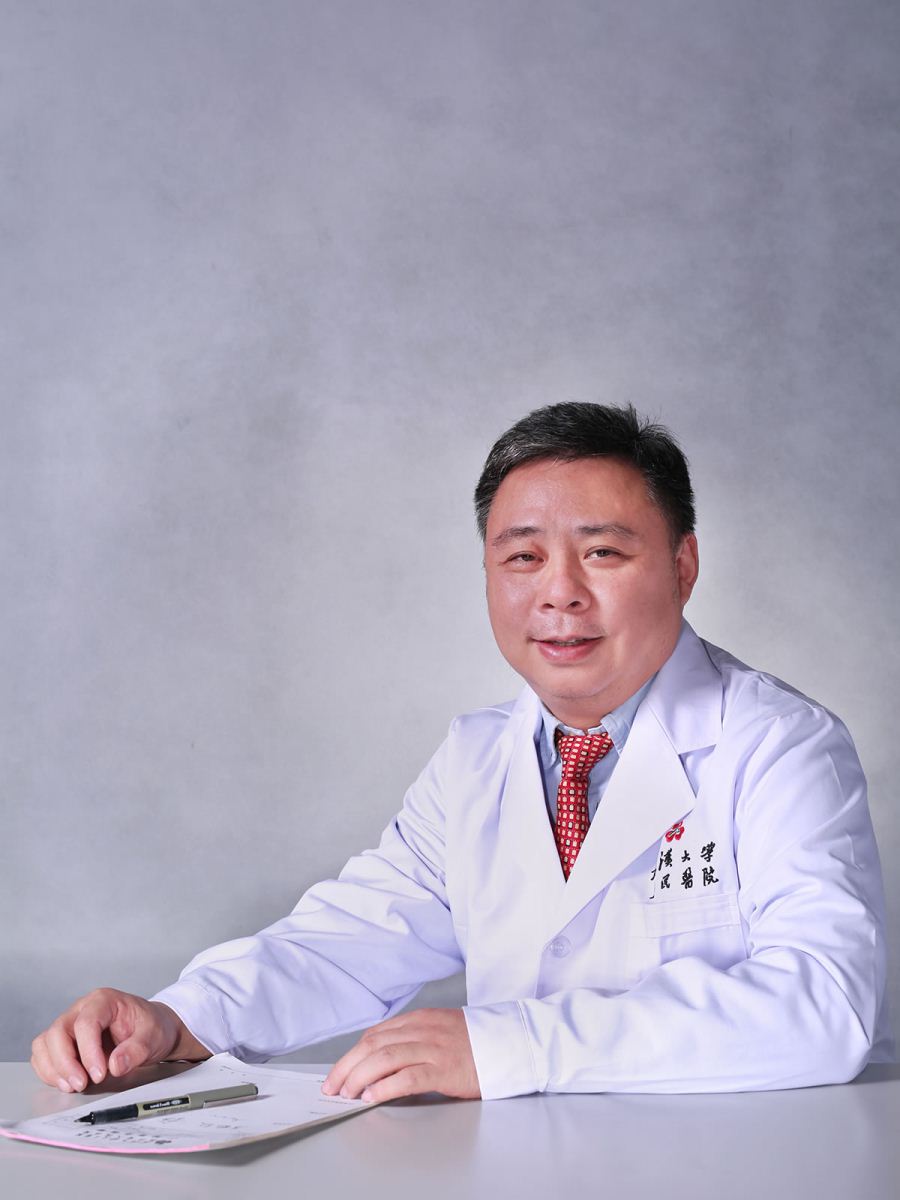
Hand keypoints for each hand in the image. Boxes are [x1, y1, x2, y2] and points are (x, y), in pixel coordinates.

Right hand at [31, 988, 209, 1091]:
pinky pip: (44, 1054)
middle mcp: (82, 1009)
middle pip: (58, 1032)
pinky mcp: (64, 1041)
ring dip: (54, 1068)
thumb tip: (116, 1065)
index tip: (99, 1074)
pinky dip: (49, 1071)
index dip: (88, 1051)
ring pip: (45, 1043)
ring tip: (74, 1085)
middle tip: (82, 1084)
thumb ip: (136, 1050)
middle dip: (66, 1063)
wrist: (152, 1029)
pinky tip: (66, 1082)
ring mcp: (70, 1024)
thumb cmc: (151, 1027)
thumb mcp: (153, 1036)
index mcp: (104, 1001)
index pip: (86, 1023)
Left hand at [322, 1008, 480, 1103]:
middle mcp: (423, 1029)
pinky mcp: (445, 1069)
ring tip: (347, 1093)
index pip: (375, 1034)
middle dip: (347, 1066)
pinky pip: (408, 1076)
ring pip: (385, 1058)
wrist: (509, 1044)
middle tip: (333, 1086)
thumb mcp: (440, 1031)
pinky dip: (386, 1086)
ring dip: (359, 1077)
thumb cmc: (475, 1043)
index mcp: (420, 1019)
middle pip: (373, 1045)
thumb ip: (413, 1039)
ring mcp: (434, 1048)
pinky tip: (372, 1096)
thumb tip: (380, 1062)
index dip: (352, 1054)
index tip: (338, 1072)